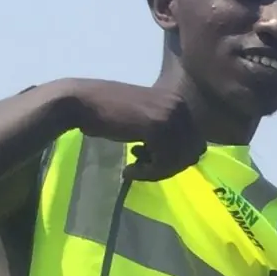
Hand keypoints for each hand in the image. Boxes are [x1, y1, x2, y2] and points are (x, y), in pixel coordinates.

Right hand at [56, 78, 202, 181]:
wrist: (80, 102)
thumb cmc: (108, 113)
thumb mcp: (146, 120)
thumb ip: (170, 134)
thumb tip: (191, 158)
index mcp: (180, 103)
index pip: (196, 143)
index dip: (177, 158)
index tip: (152, 159)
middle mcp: (180, 106)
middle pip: (193, 152)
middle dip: (170, 165)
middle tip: (144, 166)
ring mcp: (170, 115)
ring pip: (179, 160)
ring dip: (158, 171)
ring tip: (134, 168)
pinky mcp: (156, 127)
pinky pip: (164, 162)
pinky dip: (148, 173)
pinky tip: (129, 169)